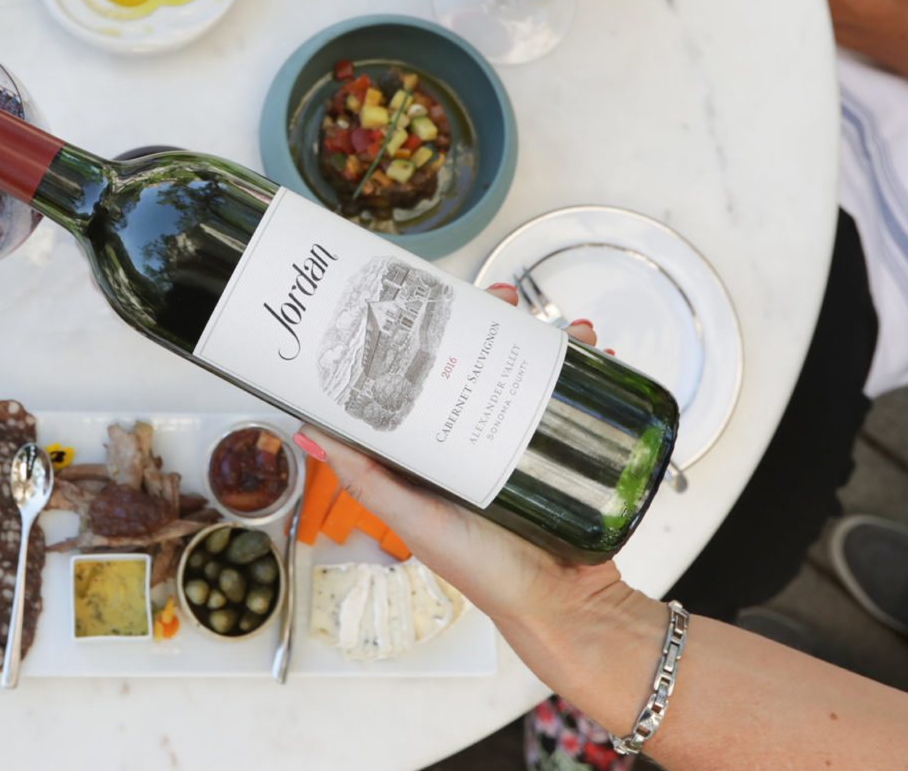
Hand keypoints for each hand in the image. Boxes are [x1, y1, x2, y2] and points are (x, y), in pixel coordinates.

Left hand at [298, 287, 652, 666]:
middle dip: (494, 319)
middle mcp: (472, 438)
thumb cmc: (487, 574)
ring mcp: (517, 440)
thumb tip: (311, 431)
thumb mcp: (416, 521)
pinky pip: (570, 397)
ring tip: (564, 326)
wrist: (566, 607)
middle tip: (505, 300)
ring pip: (528, 367)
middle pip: (478, 357)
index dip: (428, 332)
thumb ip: (367, 481)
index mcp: (432, 451)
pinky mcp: (559, 450)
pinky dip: (585, 368)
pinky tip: (596, 353)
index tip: (436, 300)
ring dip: (547, 335)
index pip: (422, 374)